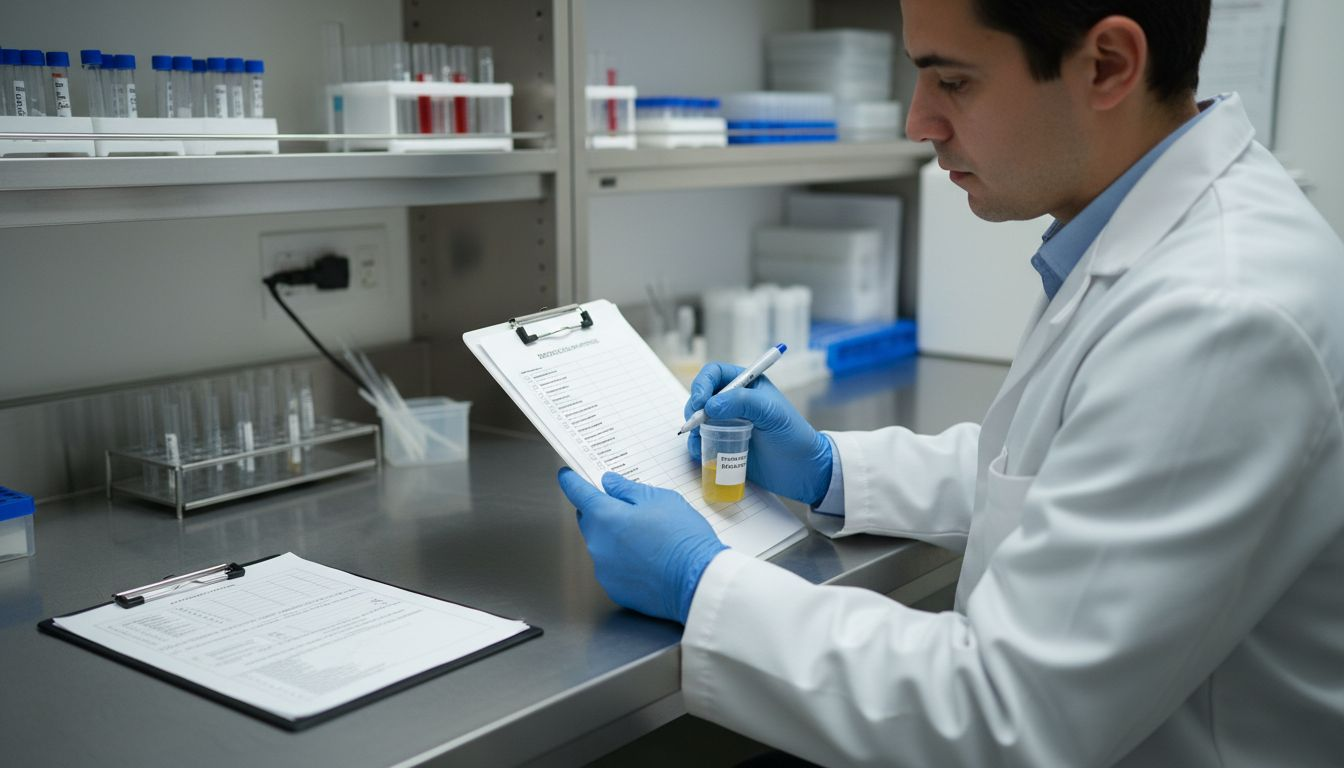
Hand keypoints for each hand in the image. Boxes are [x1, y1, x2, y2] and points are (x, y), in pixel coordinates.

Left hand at [558, 468, 727, 622]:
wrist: (697, 582)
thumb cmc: (682, 537)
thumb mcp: (660, 500)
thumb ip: (628, 489)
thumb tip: (609, 483)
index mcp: (605, 517)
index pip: (578, 493)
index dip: (571, 481)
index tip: (567, 476)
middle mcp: (597, 544)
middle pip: (589, 520)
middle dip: (601, 510)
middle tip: (626, 506)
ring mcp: (604, 570)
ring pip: (601, 545)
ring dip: (614, 537)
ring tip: (646, 537)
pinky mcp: (614, 589)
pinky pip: (612, 568)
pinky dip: (622, 560)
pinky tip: (646, 559)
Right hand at [685, 363, 832, 505]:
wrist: (801, 470)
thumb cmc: (793, 435)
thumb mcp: (771, 412)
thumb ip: (742, 402)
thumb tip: (710, 405)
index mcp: (747, 385)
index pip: (715, 374)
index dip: (702, 383)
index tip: (700, 401)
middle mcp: (734, 401)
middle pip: (702, 395)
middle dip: (694, 407)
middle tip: (695, 422)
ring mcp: (728, 423)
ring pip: (699, 419)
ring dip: (694, 428)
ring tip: (699, 441)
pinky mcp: (724, 444)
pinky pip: (702, 440)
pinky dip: (697, 445)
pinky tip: (703, 452)